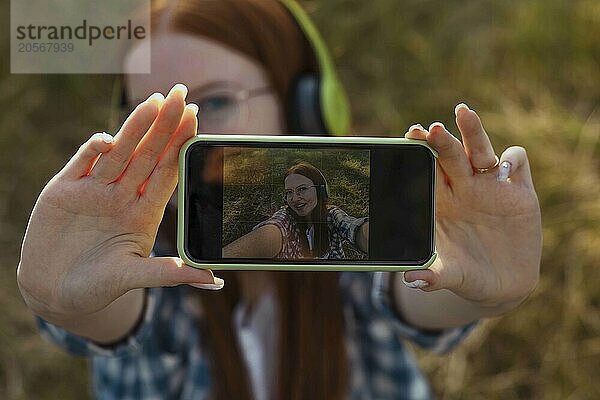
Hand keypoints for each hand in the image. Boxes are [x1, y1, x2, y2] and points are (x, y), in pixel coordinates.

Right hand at [17, 84, 217, 321]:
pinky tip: (111, 139)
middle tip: (182, 94)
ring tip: (155, 101)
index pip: (167, 171)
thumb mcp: (134, 278)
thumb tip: (213, 281)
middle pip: (148, 154)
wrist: (53, 292)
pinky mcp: (64, 190)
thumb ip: (170, 274)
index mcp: (144, 213)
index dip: (181, 146)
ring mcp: (94, 191)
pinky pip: (83, 162)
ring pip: (120, 152)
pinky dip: (95, 148)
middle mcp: (122, 196)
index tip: (196, 119)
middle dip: (165, 125)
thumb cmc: (98, 287)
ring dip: (136, 127)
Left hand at [403, 103, 540, 309]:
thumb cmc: (468, 275)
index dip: (419, 154)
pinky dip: (510, 161)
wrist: (502, 284)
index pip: (426, 170)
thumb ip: (434, 276)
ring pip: (480, 149)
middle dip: (439, 140)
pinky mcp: (519, 192)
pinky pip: (516, 163)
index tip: (409, 139)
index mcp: (440, 202)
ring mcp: (490, 187)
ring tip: (462, 113)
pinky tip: (501, 171)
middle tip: (430, 129)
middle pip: (449, 154)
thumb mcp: (452, 276)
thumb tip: (412, 280)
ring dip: (472, 131)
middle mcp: (463, 188)